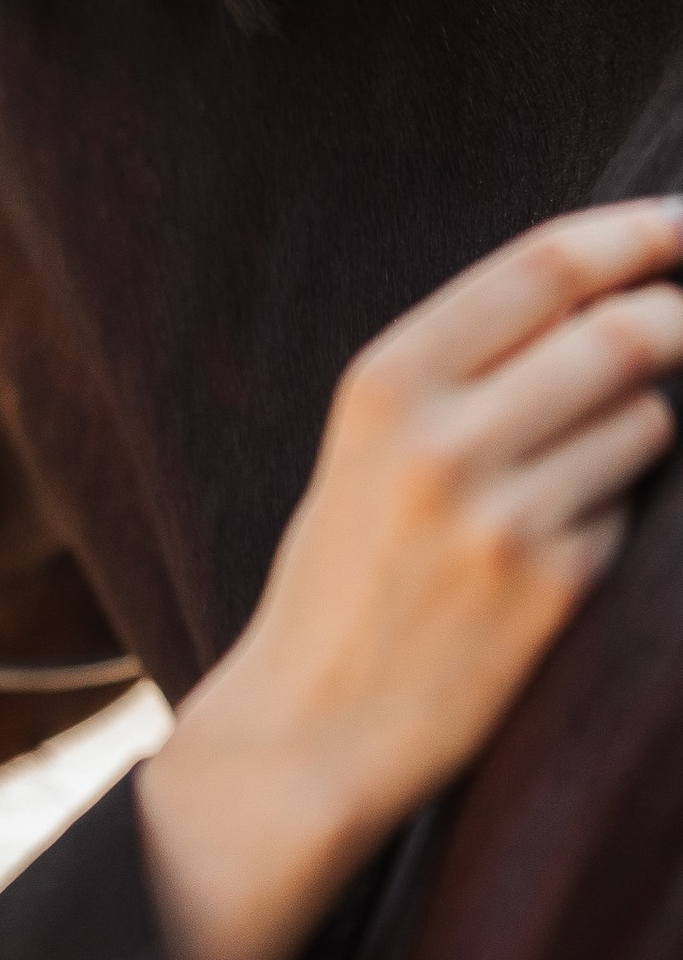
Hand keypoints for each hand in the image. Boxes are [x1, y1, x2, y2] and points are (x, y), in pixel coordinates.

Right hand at [137, 199, 682, 959]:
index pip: (546, 267)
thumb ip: (466, 366)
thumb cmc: (347, 573)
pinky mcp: (555, 590)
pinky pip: (632, 509)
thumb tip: (608, 286)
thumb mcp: (368, 446)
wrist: (312, 728)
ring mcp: (502, 518)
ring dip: (651, 421)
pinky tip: (562, 542)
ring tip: (596, 457)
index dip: (637, 231)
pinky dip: (620, 508)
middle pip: (622, 332)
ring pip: (647, 419)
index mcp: (384, 384)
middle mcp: (441, 441)